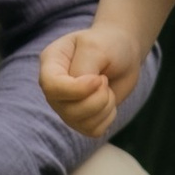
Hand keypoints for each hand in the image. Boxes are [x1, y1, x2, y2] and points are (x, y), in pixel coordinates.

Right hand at [41, 17, 143, 134]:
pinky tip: (108, 100)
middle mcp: (53, 88)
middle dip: (97, 98)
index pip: (51, 86)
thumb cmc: (108, 44)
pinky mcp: (80, 119)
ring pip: (81, 123)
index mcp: (50, 63)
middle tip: (104, 79)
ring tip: (106, 87)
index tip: (99, 78)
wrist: (123, 52)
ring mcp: (64, 105)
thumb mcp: (96, 47)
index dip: (77, 89)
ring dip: (104, 106)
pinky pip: (92, 130)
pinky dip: (108, 117)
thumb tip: (82, 92)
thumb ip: (84, 68)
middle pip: (67, 110)